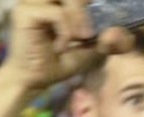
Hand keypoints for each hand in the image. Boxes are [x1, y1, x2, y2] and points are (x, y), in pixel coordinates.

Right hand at [0, 0, 135, 91]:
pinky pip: (55, 12)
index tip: (94, 29)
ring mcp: (31, 2)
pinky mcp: (24, 13)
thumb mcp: (90, 50)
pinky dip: (65, 29)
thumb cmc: (56, 63)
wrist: (31, 81)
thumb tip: (119, 31)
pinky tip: (61, 46)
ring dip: (79, 15)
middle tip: (90, 31)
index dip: (94, 1)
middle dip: (87, 7)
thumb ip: (108, 39)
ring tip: (81, 37)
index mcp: (57, 1)